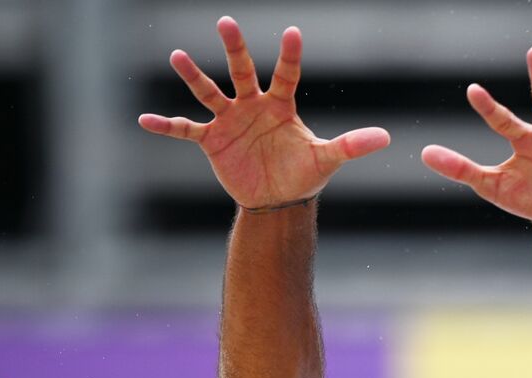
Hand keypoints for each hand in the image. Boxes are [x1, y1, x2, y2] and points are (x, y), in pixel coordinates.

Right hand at [139, 18, 389, 209]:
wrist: (278, 201)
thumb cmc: (302, 175)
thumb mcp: (327, 160)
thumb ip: (351, 146)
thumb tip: (387, 138)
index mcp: (280, 105)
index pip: (285, 74)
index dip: (289, 56)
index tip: (292, 33)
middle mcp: (252, 105)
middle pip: (242, 71)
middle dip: (235, 48)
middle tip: (226, 21)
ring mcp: (230, 121)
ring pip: (209, 92)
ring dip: (193, 75)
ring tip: (176, 55)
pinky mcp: (212, 141)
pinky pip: (186, 129)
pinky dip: (166, 126)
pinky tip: (144, 120)